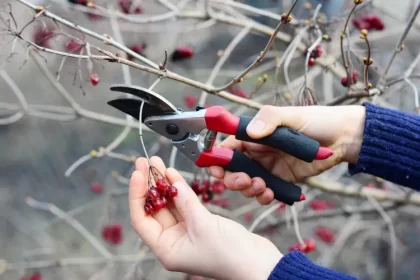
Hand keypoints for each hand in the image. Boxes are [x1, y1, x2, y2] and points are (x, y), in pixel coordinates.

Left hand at [129, 156, 281, 279]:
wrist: (258, 262)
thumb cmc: (229, 254)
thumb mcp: (203, 225)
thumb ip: (186, 202)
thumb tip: (172, 183)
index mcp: (166, 249)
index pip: (141, 219)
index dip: (137, 194)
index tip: (138, 173)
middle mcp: (173, 241)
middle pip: (154, 208)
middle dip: (149, 184)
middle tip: (146, 162)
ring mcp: (186, 232)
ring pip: (169, 204)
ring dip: (163, 183)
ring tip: (157, 163)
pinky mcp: (200, 224)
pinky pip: (184, 204)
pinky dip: (179, 189)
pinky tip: (173, 174)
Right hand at [209, 105, 365, 204]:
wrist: (343, 139)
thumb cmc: (317, 121)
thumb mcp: (292, 116)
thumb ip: (270, 120)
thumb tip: (250, 132)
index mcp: (253, 135)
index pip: (227, 147)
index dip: (218, 159)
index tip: (217, 170)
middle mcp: (256, 152)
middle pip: (232, 170)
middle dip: (233, 179)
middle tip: (245, 181)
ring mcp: (267, 168)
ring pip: (245, 184)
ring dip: (248, 189)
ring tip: (262, 187)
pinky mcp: (280, 181)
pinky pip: (263, 193)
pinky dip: (262, 197)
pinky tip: (270, 194)